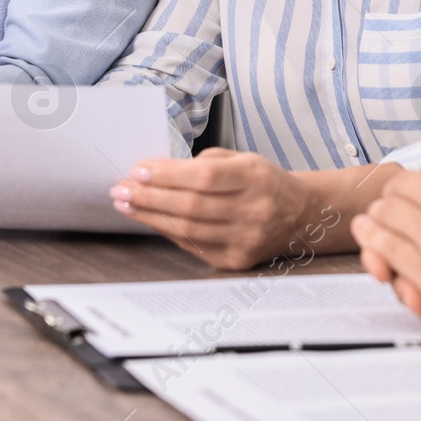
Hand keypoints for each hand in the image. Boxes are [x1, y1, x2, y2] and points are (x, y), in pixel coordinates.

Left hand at [110, 148, 315, 270]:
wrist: (299, 215)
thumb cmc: (263, 181)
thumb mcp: (243, 158)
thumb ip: (205, 162)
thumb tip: (158, 172)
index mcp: (256, 177)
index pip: (205, 176)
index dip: (168, 175)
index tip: (138, 170)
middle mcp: (254, 210)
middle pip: (192, 205)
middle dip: (149, 197)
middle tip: (120, 189)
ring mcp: (246, 240)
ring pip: (188, 230)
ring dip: (151, 217)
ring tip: (126, 205)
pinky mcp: (237, 261)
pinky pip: (193, 246)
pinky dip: (168, 232)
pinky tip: (151, 220)